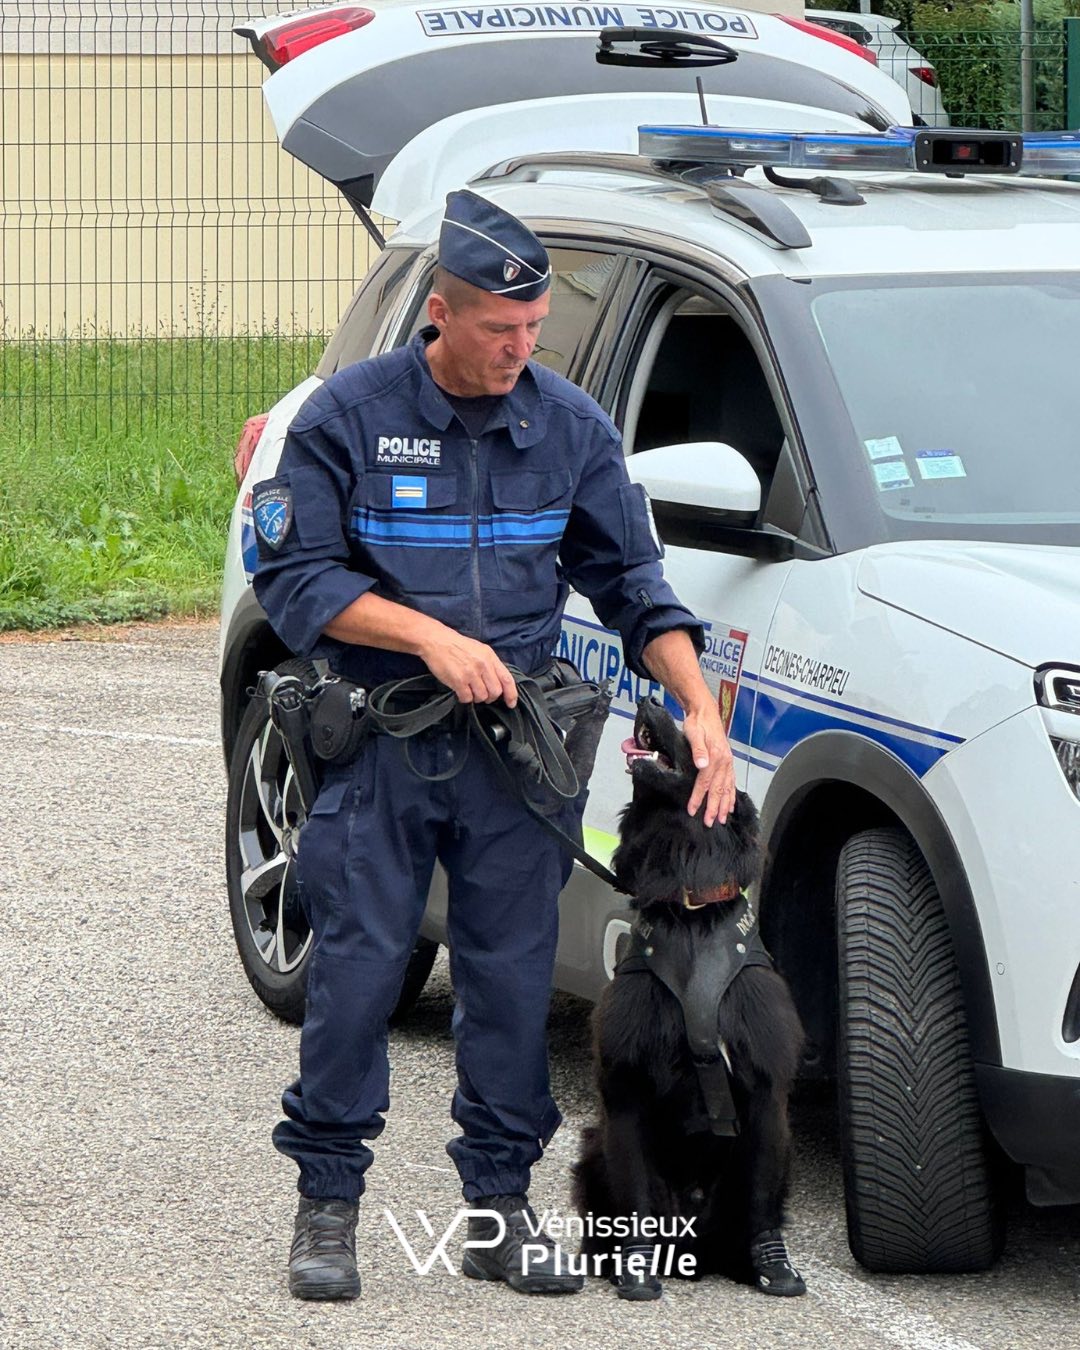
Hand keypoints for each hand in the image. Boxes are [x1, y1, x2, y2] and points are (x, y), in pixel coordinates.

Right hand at [419, 631, 517, 706]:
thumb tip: (498, 682)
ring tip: (469, 690)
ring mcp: (471, 673)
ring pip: (482, 697)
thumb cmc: (457, 645)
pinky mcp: (458, 680)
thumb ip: (490, 664)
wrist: (436, 641)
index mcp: (490, 657)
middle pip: (495, 692)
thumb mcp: (479, 649)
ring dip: (476, 698)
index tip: (511, 703)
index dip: (511, 694)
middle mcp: (483, 665)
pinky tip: (460, 691)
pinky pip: (467, 698)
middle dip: (490, 698)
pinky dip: (464, 698)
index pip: (507, 679)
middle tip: (482, 695)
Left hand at [683, 700, 735, 826]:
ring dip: (724, 805)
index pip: (705, 782)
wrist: (705, 712)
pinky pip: (731, 782)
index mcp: (716, 757)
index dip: (699, 797)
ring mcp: (728, 762)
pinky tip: (730, 804)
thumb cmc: (697, 723)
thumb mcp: (693, 733)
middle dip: (714, 808)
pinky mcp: (728, 762)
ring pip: (727, 788)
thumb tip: (701, 765)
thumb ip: (698, 750)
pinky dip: (731, 795)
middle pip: (718, 789)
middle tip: (709, 823)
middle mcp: (724, 762)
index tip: (692, 810)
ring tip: (722, 819)